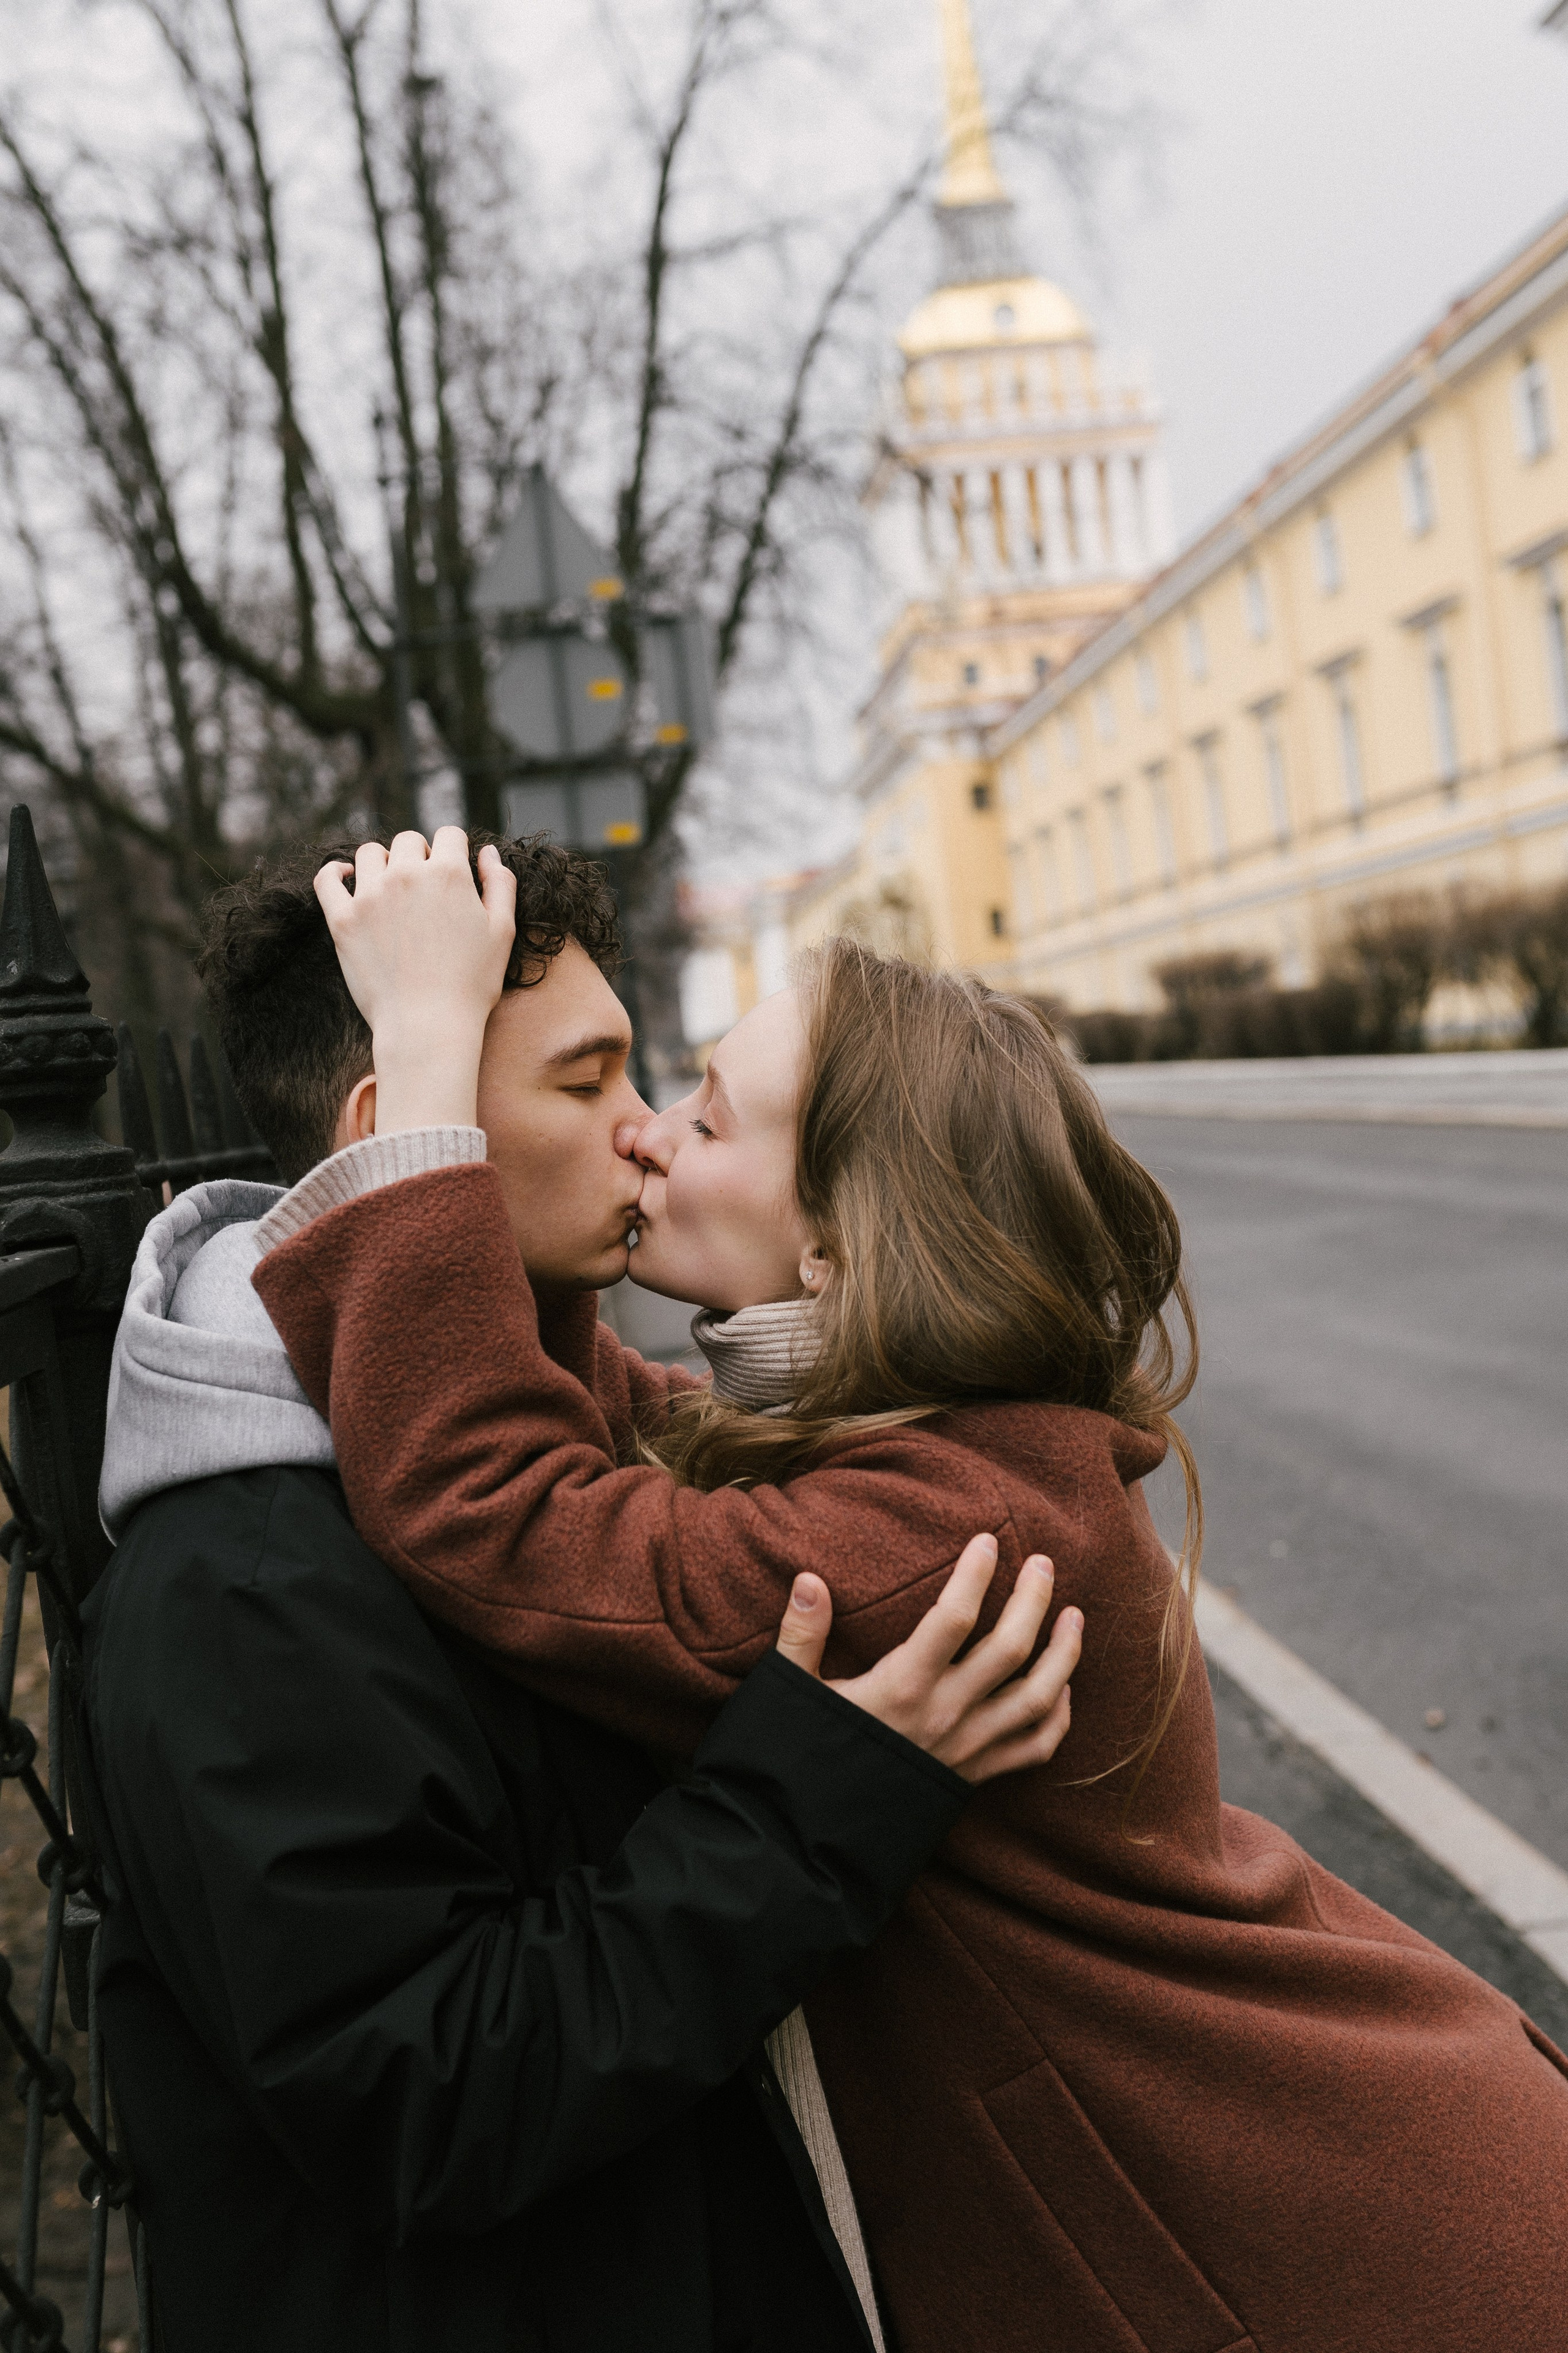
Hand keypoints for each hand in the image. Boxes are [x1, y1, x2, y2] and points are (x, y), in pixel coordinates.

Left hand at [314, 830, 516, 1132]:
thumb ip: (500, 883)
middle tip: (423, 891)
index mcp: (449, 874)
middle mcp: (407, 875)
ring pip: (370, 854)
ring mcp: (370, 896)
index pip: (449, 835)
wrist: (428, 1027)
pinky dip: (335, 872)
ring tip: (390, 890)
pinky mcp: (342, 920)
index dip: (454, 852)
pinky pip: (327, 878)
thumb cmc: (472, 985)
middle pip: (408, 841)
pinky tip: (346, 877)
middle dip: (419, 857)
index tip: (452, 873)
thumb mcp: (503, 932)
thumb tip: (487, 852)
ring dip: (382, 864)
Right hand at [775, 1533, 1079, 1784]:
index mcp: (902, 1687)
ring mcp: (968, 1748)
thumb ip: (801, 1634)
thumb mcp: (791, 1694)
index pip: (953, 1618)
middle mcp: (945, 1714)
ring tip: (1075, 1614)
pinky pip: (1034, 1749)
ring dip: (1064, 1654)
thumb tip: (809, 1579)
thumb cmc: (802, 1758)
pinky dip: (1057, 1717)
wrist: (816, 1839)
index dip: (974, 1575)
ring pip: (1037, 1697)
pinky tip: (1063, 1687)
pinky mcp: (976, 1776)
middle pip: (1010, 1649)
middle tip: (1042, 1562)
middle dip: (1033, 1600)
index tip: (985, 1539)